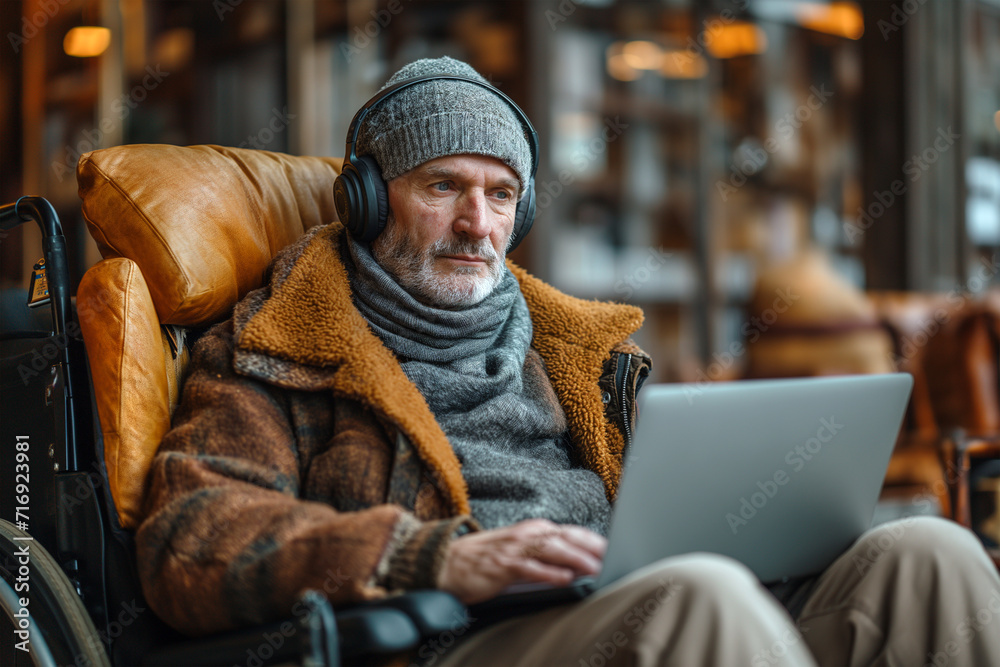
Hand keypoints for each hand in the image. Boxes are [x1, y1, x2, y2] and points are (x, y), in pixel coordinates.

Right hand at [436, 518, 605, 604]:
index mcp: (533, 530)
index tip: (615, 551)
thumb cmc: (483, 559)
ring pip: (552, 550)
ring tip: (596, 569)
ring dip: (576, 559)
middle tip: (615, 558)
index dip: (594, 542)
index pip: (571, 533)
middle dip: (592, 548)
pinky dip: (549, 573)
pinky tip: (565, 579)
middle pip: (567, 538)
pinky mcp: (502, 566)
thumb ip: (545, 554)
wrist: (445, 561)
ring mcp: (514, 549)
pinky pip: (530, 569)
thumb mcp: (518, 550)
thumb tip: (576, 566)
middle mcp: (527, 535)